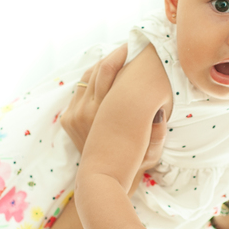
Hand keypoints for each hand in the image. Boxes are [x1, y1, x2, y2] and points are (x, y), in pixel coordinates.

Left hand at [60, 45, 166, 192]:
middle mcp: (86, 110)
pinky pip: (80, 91)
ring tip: (118, 60)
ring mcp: (74, 113)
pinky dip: (92, 82)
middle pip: (97, 69)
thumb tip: (161, 111)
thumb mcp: (151, 152)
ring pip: (87, 78)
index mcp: (106, 113)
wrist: (103, 180)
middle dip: (113, 56)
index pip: (110, 71)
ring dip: (102, 67)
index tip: (134, 48)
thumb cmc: (132, 163)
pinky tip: (105, 79)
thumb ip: (158, 133)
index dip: (121, 54)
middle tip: (128, 48)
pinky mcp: (67, 118)